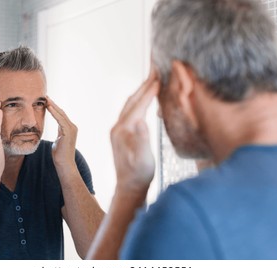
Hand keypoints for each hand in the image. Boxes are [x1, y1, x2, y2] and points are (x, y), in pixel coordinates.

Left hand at [46, 97, 77, 166]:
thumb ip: (59, 133)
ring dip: (53, 106)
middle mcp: (72, 127)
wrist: (64, 163)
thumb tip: (57, 130)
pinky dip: (54, 113)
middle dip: (53, 104)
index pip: (61, 115)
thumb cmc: (60, 155)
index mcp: (70, 129)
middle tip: (45, 96)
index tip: (46, 101)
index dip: (54, 108)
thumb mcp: (58, 141)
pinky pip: (60, 120)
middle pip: (61, 112)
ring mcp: (71, 129)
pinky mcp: (68, 132)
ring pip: (61, 114)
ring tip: (45, 99)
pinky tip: (48, 107)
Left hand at [111, 68, 159, 192]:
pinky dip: (138, 103)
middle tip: (155, 70)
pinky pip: (130, 112)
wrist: (129, 187)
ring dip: (140, 92)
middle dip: (144, 85)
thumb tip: (142, 121)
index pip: (138, 105)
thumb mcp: (144, 160)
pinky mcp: (120, 135)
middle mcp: (118, 127)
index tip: (159, 75)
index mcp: (124, 130)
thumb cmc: (139, 175)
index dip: (149, 90)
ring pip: (130, 105)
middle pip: (132, 101)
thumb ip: (143, 140)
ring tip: (152, 81)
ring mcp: (118, 131)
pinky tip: (145, 102)